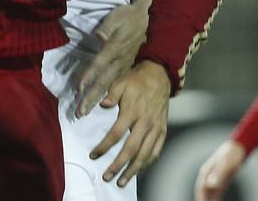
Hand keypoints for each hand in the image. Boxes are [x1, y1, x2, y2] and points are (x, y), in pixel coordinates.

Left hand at [75, 3, 149, 116]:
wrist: (151, 20)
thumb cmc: (129, 17)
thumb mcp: (117, 17)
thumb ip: (107, 27)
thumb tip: (99, 36)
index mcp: (114, 49)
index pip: (98, 64)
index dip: (88, 76)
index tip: (79, 89)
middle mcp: (119, 62)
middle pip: (102, 82)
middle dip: (90, 98)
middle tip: (79, 113)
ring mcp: (124, 67)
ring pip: (108, 87)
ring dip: (96, 100)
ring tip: (85, 112)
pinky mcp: (128, 69)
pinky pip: (116, 85)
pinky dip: (108, 97)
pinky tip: (102, 106)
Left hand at [90, 60, 169, 187]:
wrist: (159, 76)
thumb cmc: (135, 79)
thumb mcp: (120, 82)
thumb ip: (110, 94)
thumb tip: (102, 105)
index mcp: (132, 111)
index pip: (116, 134)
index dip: (104, 146)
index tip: (94, 155)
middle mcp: (145, 123)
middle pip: (131, 150)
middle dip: (118, 165)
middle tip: (107, 177)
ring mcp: (156, 128)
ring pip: (145, 155)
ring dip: (133, 170)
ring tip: (122, 181)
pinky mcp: (163, 131)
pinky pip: (156, 151)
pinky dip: (148, 163)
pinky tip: (139, 170)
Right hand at [194, 139, 245, 199]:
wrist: (236, 149)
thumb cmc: (231, 155)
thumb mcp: (226, 165)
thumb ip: (218, 175)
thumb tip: (210, 185)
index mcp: (206, 172)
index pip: (200, 189)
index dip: (200, 198)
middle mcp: (207, 176)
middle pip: (202, 192)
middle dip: (202, 200)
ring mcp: (213, 178)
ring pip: (208, 193)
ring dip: (208, 200)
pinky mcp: (221, 181)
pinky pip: (216, 193)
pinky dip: (214, 200)